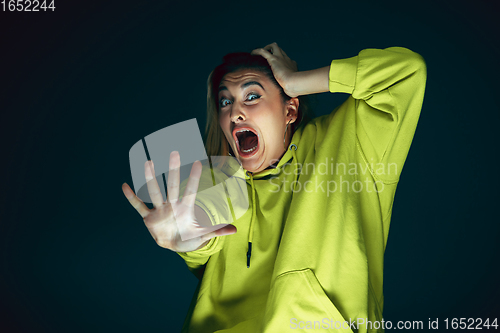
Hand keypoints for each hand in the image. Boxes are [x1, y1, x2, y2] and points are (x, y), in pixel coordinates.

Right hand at [122, 151, 236, 252]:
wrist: (174, 244)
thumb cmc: (190, 236)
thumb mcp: (203, 235)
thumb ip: (217, 231)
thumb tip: (235, 229)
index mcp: (186, 208)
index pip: (191, 191)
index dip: (194, 178)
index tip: (198, 163)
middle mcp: (172, 205)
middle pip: (172, 185)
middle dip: (174, 170)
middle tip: (175, 152)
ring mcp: (160, 210)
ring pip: (154, 192)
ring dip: (150, 178)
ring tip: (148, 162)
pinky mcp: (149, 218)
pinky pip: (139, 206)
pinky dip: (131, 198)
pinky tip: (124, 186)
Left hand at [251, 42, 298, 96]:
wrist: (294, 83)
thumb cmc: (295, 88)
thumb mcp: (293, 88)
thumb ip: (290, 90)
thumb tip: (290, 97)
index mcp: (292, 65)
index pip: (287, 60)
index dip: (282, 61)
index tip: (277, 66)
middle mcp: (287, 60)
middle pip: (281, 51)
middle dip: (274, 51)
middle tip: (268, 56)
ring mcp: (280, 58)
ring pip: (274, 46)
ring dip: (267, 48)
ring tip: (261, 52)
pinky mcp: (274, 59)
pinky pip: (263, 51)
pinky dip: (257, 51)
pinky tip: (253, 53)